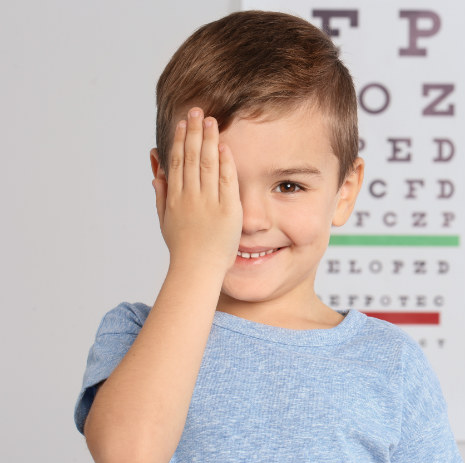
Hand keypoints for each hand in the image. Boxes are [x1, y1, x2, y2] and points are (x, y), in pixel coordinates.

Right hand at [152, 108, 241, 274]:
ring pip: (207, 164)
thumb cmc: (182, 247)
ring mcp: (209, 203)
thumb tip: (156, 172)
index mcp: (175, 197)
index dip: (180, 140)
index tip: (182, 123)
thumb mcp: (164, 220)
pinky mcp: (228, 210)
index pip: (177, 162)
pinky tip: (224, 146)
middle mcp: (190, 197)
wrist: (197, 269)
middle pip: (191, 158)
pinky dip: (225, 163)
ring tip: (210, 120)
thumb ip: (160, 194)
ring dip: (208, 140)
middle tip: (196, 111)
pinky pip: (226, 181)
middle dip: (193, 132)